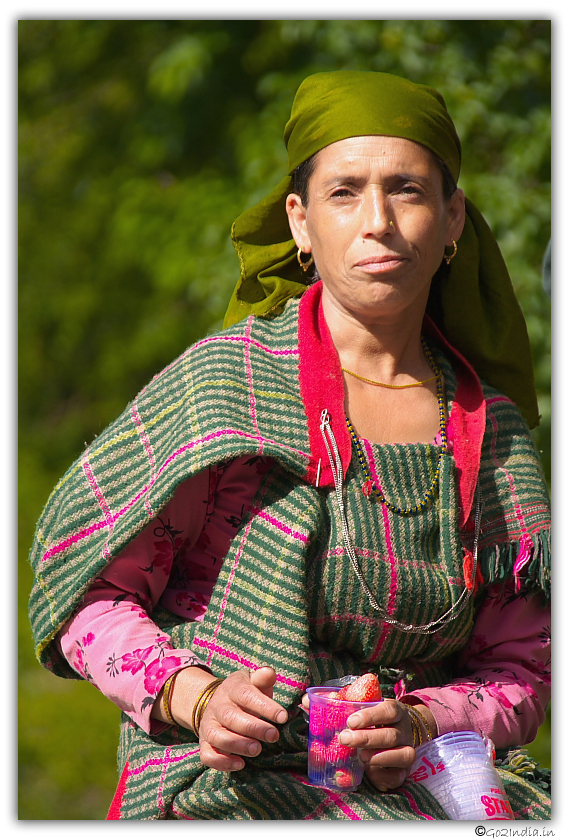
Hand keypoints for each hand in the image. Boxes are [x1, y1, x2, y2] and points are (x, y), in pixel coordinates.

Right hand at [170, 665, 288, 771]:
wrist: (218, 703)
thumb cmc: (245, 695)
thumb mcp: (253, 683)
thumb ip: (262, 679)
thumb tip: (269, 672)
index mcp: (232, 688)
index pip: (246, 695)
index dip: (265, 706)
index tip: (283, 717)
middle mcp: (217, 706)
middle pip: (231, 717)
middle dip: (254, 728)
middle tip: (274, 736)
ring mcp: (209, 725)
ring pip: (217, 736)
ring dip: (237, 745)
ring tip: (257, 750)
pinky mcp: (204, 743)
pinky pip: (207, 755)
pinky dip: (222, 762)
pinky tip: (240, 764)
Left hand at [337, 700, 434, 791]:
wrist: (395, 734)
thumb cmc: (373, 719)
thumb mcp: (364, 706)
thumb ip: (347, 701)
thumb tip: (325, 699)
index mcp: (397, 711)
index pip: (389, 710)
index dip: (370, 716)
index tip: (351, 722)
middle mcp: (404, 731)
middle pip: (391, 735)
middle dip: (367, 739)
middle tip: (345, 739)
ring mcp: (407, 750)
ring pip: (403, 755)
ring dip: (379, 757)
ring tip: (360, 756)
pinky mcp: (404, 771)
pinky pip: (398, 776)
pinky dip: (384, 776)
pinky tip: (368, 772)